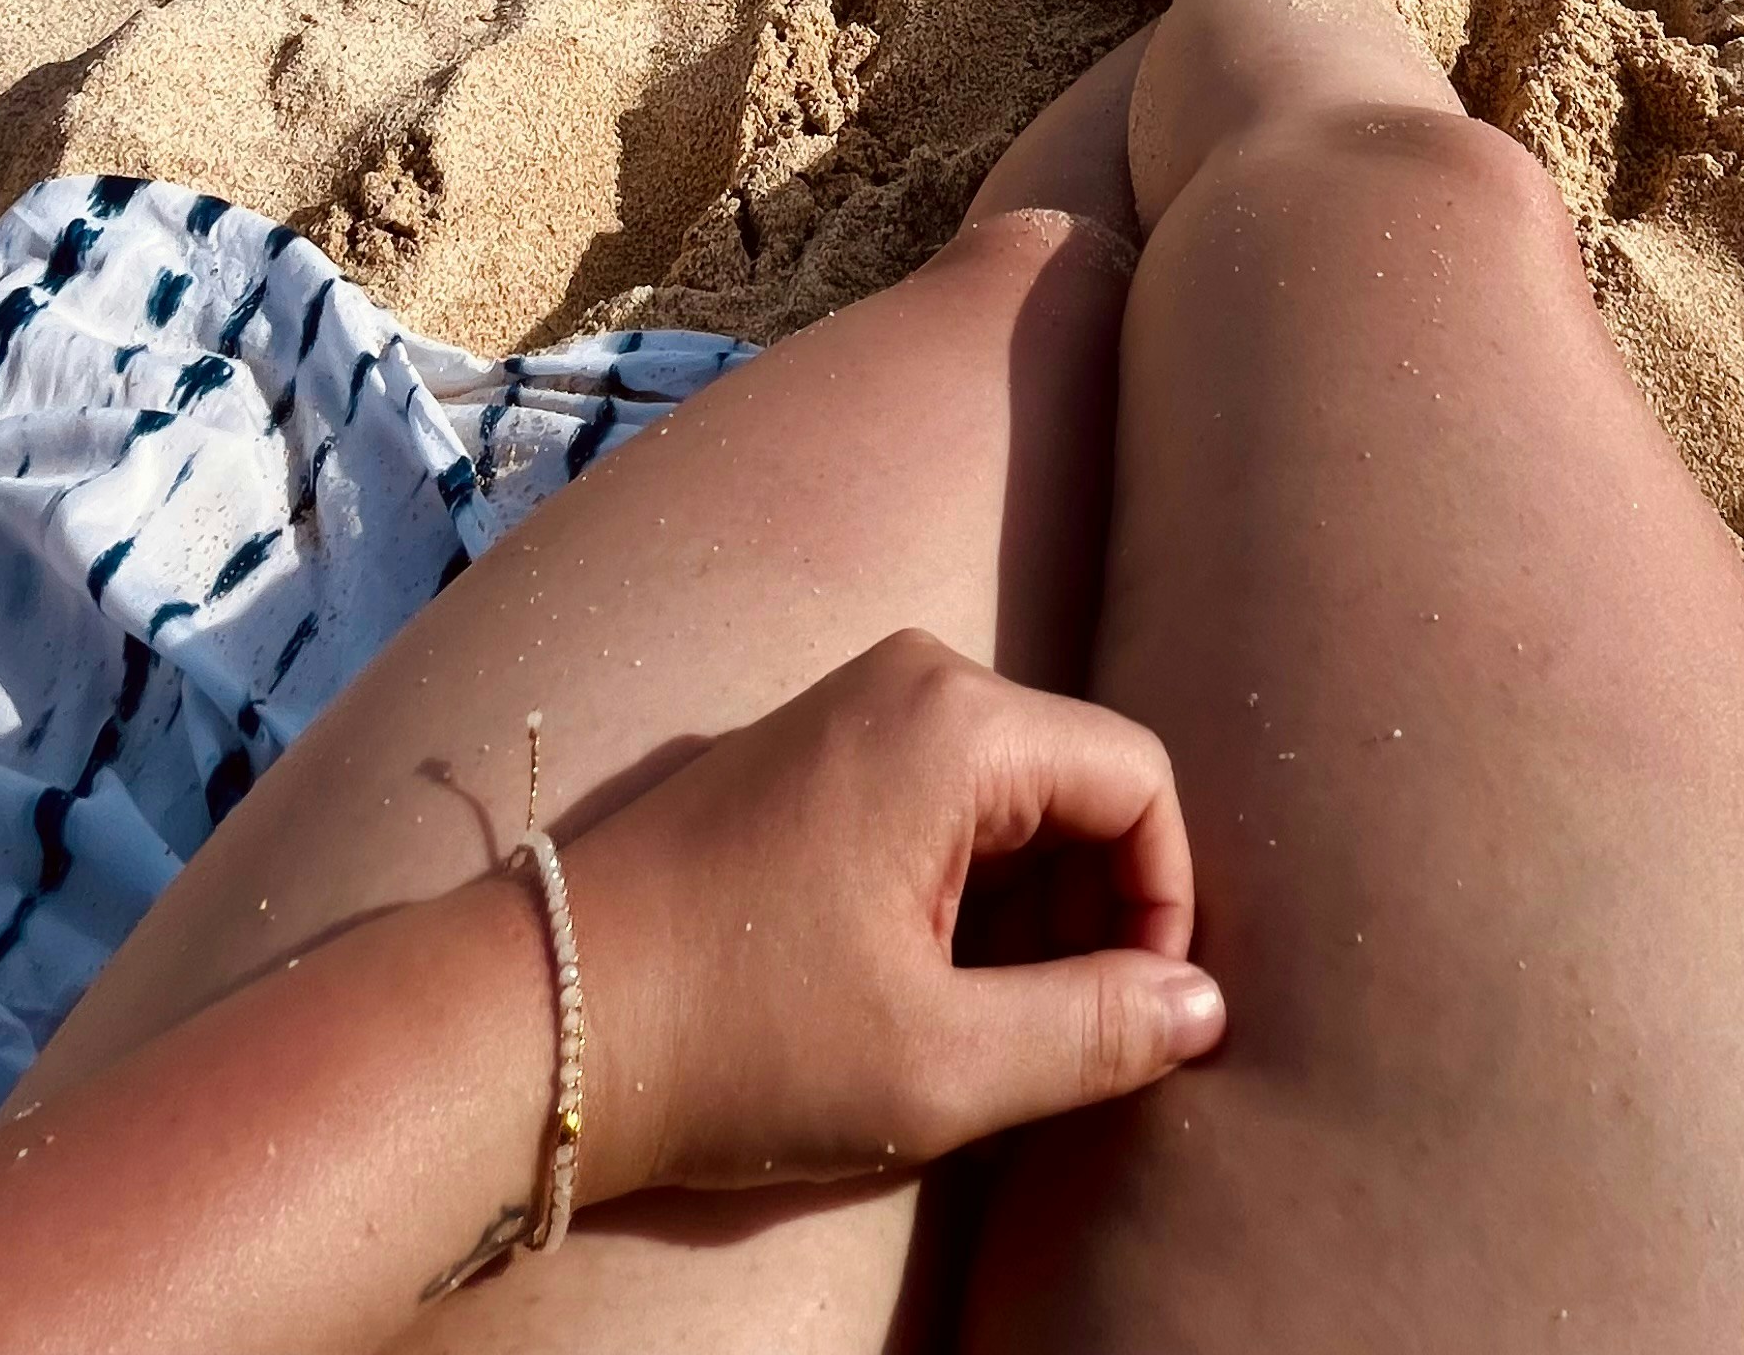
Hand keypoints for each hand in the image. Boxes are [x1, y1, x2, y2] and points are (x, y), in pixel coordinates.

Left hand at [560, 630, 1223, 1202]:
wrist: (540, 1020)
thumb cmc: (741, 1039)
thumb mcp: (942, 1063)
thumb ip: (1096, 1031)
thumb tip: (1202, 1005)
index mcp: (955, 722)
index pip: (1138, 781)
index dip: (1163, 906)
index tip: (1134, 1021)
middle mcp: (910, 681)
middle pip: (1076, 785)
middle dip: (1094, 916)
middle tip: (1055, 1044)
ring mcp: (849, 711)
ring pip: (1010, 803)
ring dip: (1026, 919)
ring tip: (980, 1033)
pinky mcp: (806, 757)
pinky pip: (938, 806)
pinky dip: (961, 900)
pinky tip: (915, 995)